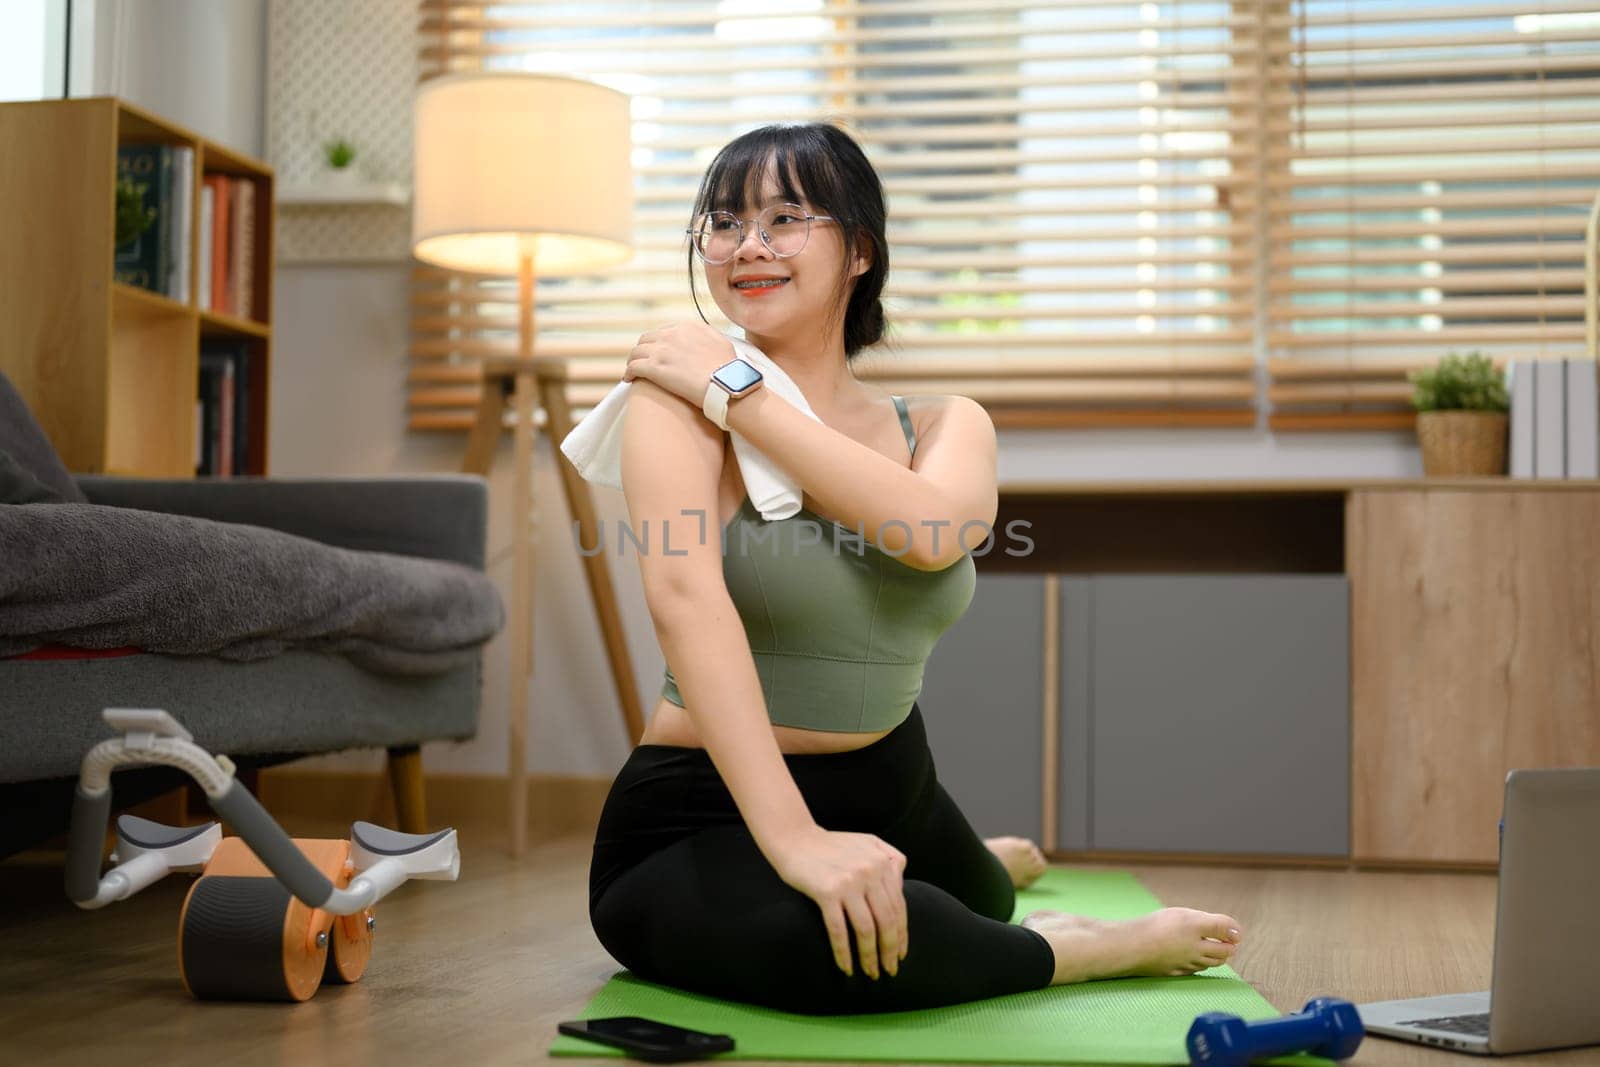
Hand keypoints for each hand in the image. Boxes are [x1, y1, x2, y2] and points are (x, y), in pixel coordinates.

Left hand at [622, 321, 735, 409]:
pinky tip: (629, 380)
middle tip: (643, 362)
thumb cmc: (730, 369)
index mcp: (687, 327)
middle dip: (643, 350)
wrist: (726, 384)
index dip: (658, 343)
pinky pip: (633, 367)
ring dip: (633, 361)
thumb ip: (709, 336)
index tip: (658, 353)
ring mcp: (661, 351)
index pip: (664, 331)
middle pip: (647, 339)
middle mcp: (671, 334)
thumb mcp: (722, 342)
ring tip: (633, 372)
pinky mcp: (654, 368)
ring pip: (636, 352)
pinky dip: (628, 373)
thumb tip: (705, 337)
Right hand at [767, 825, 908, 979]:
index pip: (899, 905)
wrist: (794, 838)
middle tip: (889, 970)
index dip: (902, 934)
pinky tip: (846, 967)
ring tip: (871, 972)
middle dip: (890, 950)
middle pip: (887, 920)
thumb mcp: (867, 843)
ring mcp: (849, 881)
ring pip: (866, 928)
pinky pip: (839, 930)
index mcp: (882, 861)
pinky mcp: (827, 892)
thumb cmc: (830, 845)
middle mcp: (870, 871)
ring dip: (870, 956)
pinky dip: (844, 952)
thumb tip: (901, 889)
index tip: (901, 954)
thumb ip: (890, 860)